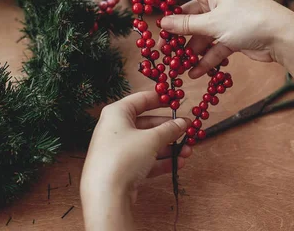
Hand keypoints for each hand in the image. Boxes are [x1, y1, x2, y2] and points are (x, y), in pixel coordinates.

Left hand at [80, 91, 191, 211]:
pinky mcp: (122, 168)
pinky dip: (161, 161)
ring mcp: (118, 149)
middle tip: (187, 131)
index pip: (141, 99)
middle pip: (147, 124)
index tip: (177, 101)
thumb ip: (169, 129)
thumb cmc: (123, 157)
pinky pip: (145, 159)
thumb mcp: (151, 139)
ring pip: (148, 144)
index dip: (160, 99)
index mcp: (117, 113)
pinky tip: (177, 163)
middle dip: (169, 129)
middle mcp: (115, 129)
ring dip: (169, 147)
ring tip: (187, 151)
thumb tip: (183, 123)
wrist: (106, 194)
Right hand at [137, 0, 293, 77]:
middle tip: (159, 44)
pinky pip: (213, 47)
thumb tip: (163, 21)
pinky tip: (195, 73)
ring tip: (177, 65)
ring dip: (190, 50)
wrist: (282, 37)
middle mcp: (215, 3)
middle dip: (174, 30)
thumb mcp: (213, 23)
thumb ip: (187, 24)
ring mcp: (224, 20)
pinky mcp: (232, 37)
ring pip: (199, 34)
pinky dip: (205, 59)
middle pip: (187, 14)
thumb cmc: (248, 21)